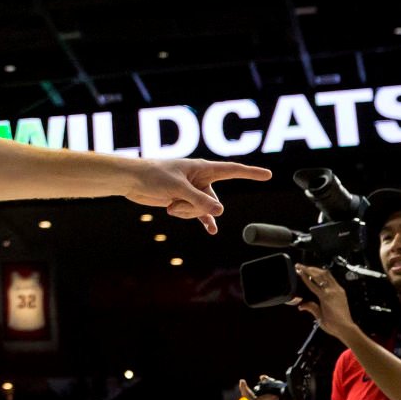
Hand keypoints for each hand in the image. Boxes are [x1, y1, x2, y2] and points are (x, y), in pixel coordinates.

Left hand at [127, 159, 272, 232]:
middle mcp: (201, 179)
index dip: (251, 173)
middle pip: (213, 201)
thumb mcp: (178, 188)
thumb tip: (220, 212)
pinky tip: (211, 231)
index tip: (268, 175)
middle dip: (194, 207)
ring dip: (185, 212)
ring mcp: (193, 191)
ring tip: (170, 203)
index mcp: (202, 168)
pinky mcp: (184, 201)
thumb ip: (200, 201)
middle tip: (174, 199)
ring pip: (202, 211)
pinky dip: (203, 222)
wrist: (132, 181)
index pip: (233, 171)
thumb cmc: (153, 176)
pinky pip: (198, 215)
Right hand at [293, 264, 356, 340]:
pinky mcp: (341, 292)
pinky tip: (320, 275)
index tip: (298, 270)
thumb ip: (311, 308)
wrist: (346, 328)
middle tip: (300, 266)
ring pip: (327, 275)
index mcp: (325, 298)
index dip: (304, 276)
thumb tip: (301, 305)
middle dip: (309, 269)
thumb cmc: (333, 325)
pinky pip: (332, 279)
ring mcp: (338, 290)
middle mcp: (332, 292)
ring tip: (309, 268)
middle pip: (319, 275)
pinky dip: (325, 275)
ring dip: (317, 270)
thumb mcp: (319, 317)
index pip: (312, 283)